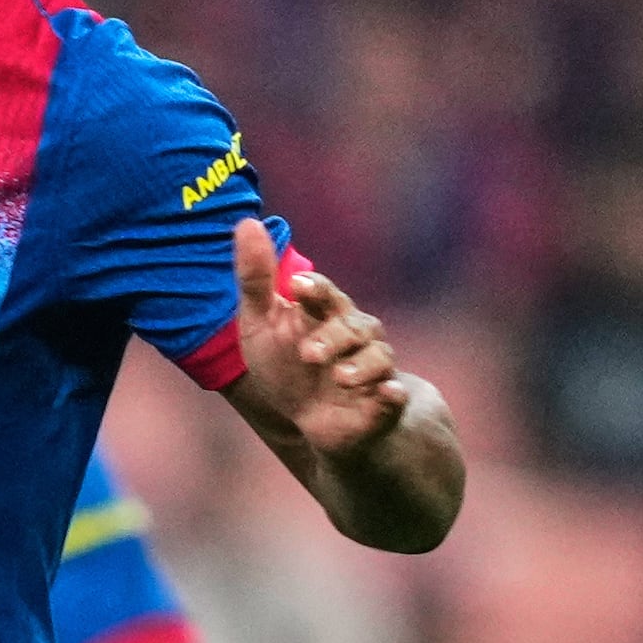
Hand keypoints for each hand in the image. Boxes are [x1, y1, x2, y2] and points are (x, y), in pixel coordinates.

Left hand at [229, 220, 434, 465]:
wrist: (314, 422)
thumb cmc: (286, 365)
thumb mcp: (260, 325)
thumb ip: (255, 279)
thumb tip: (247, 221)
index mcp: (324, 313)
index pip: (323, 293)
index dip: (315, 289)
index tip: (299, 286)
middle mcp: (354, 336)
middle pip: (351, 326)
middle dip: (332, 338)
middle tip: (308, 354)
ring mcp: (371, 368)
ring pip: (378, 357)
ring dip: (360, 366)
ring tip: (340, 377)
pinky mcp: (383, 402)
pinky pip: (396, 395)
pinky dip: (393, 393)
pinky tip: (389, 393)